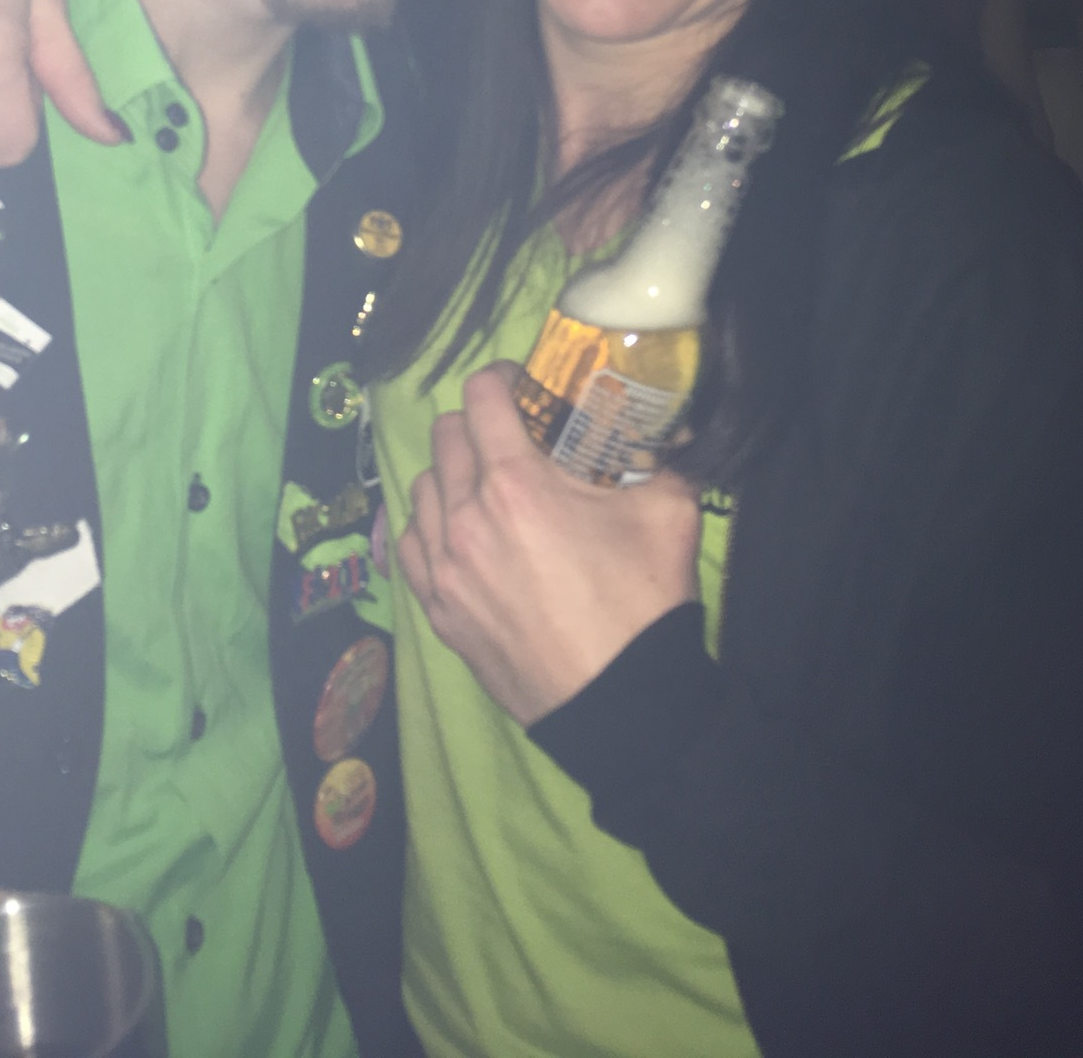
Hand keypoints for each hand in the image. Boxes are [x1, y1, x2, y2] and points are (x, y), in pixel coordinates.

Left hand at [397, 363, 701, 726]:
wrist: (621, 704)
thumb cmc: (642, 605)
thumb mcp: (669, 514)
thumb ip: (664, 457)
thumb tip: (671, 428)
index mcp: (515, 483)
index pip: (480, 396)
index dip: (503, 379)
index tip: (525, 389)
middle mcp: (466, 517)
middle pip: (445, 436)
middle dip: (477, 424)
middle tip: (512, 438)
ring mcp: (444, 567)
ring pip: (422, 488)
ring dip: (450, 475)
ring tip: (487, 490)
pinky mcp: (438, 610)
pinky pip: (410, 545)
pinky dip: (430, 528)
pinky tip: (460, 535)